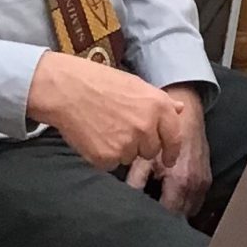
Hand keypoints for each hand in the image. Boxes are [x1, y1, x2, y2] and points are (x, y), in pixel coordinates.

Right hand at [28, 52, 182, 176]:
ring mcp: (127, 144)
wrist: (67, 89)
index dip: (172, 151)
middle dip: (140, 145)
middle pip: (151, 151)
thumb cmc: (100, 82)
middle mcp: (146, 127)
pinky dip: (104, 155)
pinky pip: (111, 164)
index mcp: (158, 106)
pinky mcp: (107, 158)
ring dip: (121, 149)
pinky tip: (94, 137)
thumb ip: (161, 101)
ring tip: (104, 128)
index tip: (169, 159)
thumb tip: (179, 109)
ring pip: (130, 158)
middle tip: (121, 128)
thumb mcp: (136, 85)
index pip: (174, 138)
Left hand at [126, 85, 212, 215]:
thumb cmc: (165, 135)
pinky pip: (196, 202)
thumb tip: (124, 200)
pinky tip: (172, 200)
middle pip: (180, 217)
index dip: (153, 217)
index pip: (167, 214)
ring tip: (160, 210)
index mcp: (180, 182)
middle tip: (149, 217)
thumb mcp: (146, 157)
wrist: (187, 117)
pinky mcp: (206, 180)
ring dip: (176, 213)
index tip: (142, 219)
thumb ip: (135, 181)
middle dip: (165, 218)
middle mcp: (195, 186)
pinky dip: (185, 205)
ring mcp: (203, 184)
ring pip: (189, 211)